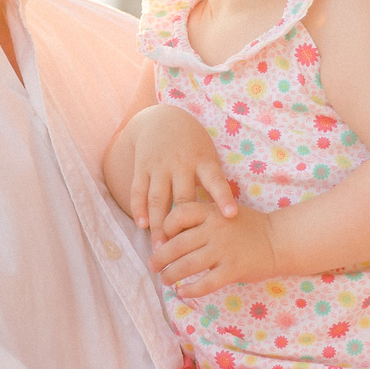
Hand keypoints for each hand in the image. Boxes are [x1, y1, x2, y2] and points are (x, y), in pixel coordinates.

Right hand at [123, 105, 236, 238]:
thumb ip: (212, 181)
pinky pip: (139, 190)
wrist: (161, 118)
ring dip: (158, 224)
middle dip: (182, 225)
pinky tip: (142, 225)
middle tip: (182, 250)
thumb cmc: (193, 145)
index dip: (223, 198)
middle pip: (181, 198)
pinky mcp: (142, 167)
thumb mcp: (207, 155)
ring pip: (158, 199)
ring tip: (159, 247)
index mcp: (203, 161)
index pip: (216, 181)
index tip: (231, 216)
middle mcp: (180, 164)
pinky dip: (139, 208)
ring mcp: (159, 165)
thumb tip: (227, 215)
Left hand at [154, 200, 278, 294]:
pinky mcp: (233, 269)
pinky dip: (191, 290)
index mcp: (212, 211)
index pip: (178, 215)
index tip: (163, 240)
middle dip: (160, 258)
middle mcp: (216, 229)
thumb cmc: (246, 227)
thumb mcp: (223, 212)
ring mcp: (224, 250)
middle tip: (153, 266)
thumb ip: (200, 220)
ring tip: (165, 280)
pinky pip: (205, 283)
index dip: (165, 228)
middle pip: (177, 244)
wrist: (278, 240)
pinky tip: (183, 292)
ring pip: (187, 265)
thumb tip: (168, 239)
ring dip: (171, 275)